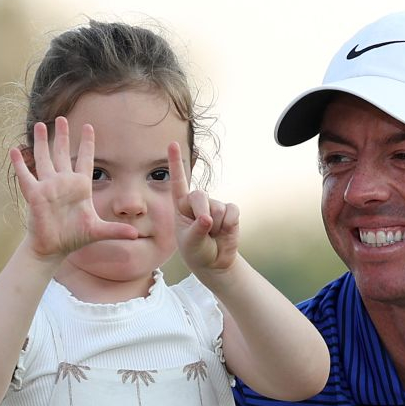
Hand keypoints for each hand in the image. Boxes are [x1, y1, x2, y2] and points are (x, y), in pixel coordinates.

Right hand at [8, 117, 137, 260]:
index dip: (87, 143)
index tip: (89, 126)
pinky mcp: (35, 194)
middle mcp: (64, 182)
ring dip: (41, 142)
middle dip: (62, 135)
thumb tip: (135, 235)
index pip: (85, 159)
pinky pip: (25, 175)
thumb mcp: (98, 231)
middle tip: (62, 118)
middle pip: (62, 153)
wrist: (54, 248)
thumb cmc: (74, 237)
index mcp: (80, 186)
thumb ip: (116, 230)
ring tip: (38, 124)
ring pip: (44, 158)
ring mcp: (48, 187)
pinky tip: (14, 149)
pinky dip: (20, 163)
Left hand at [169, 140, 239, 273]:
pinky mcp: (230, 211)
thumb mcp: (190, 243)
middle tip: (204, 229)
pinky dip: (229, 225)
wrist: (214, 262)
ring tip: (213, 235)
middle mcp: (198, 201)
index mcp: (181, 205)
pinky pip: (232, 213)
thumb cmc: (196, 251)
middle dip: (202, 213)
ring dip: (216, 226)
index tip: (172, 144)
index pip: (178, 181)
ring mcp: (215, 205)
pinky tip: (224, 232)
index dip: (175, 163)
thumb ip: (197, 230)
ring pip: (217, 208)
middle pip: (200, 195)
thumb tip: (208, 218)